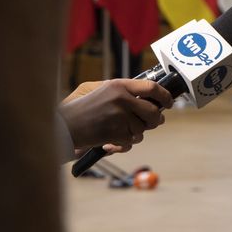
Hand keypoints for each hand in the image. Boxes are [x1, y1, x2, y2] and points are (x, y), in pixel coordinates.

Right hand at [58, 79, 173, 152]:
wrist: (62, 126)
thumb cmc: (80, 108)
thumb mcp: (99, 89)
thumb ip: (123, 91)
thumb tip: (150, 97)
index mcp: (118, 85)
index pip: (151, 87)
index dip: (165, 95)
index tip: (170, 102)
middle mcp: (121, 98)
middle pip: (154, 112)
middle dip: (156, 121)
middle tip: (153, 123)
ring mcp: (119, 116)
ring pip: (143, 129)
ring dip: (136, 134)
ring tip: (122, 132)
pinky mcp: (115, 133)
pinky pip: (130, 141)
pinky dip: (123, 145)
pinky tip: (110, 143)